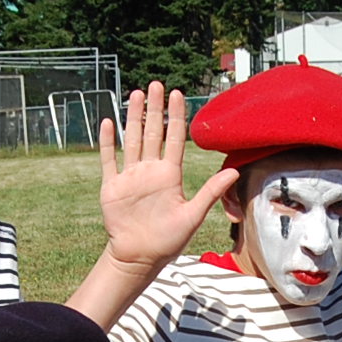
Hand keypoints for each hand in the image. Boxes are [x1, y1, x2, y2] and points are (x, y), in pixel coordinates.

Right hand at [97, 84, 237, 272]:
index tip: (177, 95)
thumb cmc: (168, 240)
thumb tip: (234, 171)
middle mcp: (150, 171)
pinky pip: (109, 160)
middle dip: (154, 108)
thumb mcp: (193, 215)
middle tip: (156, 84)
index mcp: (170, 175)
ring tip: (135, 95)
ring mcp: (130, 176)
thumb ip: (210, 191)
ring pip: (132, 140)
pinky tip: (108, 123)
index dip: (176, 116)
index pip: (175, 138)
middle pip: (153, 132)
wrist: (139, 256)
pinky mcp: (112, 186)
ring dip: (132, 117)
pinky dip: (107, 142)